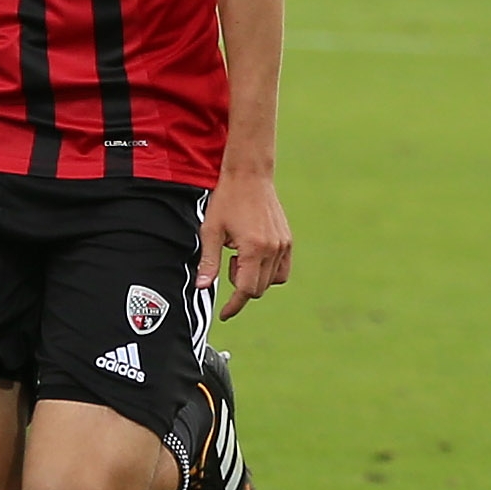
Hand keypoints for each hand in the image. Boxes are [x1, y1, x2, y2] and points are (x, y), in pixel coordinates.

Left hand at [196, 171, 292, 317]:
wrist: (249, 176)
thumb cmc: (226, 201)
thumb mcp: (210, 231)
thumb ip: (208, 262)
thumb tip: (202, 287)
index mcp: (253, 249)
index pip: (247, 290)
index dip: (234, 305)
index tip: (224, 314)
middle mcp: (273, 249)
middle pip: (259, 288)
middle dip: (241, 285)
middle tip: (229, 262)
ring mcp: (283, 245)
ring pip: (272, 281)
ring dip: (254, 278)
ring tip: (240, 255)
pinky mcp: (288, 240)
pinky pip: (282, 269)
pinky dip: (269, 272)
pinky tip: (254, 257)